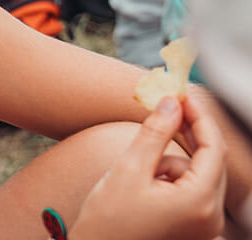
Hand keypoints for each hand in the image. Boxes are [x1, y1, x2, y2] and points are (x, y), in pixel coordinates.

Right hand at [71, 95, 225, 239]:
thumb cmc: (108, 220)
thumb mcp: (129, 169)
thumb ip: (155, 133)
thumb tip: (171, 103)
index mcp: (200, 203)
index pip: (213, 149)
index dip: (199, 117)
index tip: (181, 94)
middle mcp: (211, 217)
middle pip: (209, 161)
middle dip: (184, 138)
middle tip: (165, 109)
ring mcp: (203, 225)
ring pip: (195, 175)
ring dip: (169, 163)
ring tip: (138, 174)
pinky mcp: (192, 227)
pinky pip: (189, 190)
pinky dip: (168, 178)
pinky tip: (144, 185)